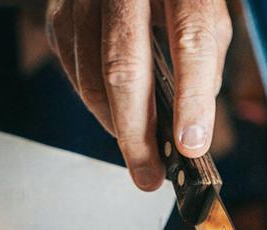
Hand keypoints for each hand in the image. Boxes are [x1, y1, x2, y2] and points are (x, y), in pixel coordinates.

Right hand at [46, 0, 231, 189]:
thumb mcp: (207, 15)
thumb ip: (205, 65)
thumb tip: (189, 128)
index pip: (189, 41)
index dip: (191, 99)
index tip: (190, 145)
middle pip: (124, 68)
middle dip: (137, 135)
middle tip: (149, 176)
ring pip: (92, 78)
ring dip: (116, 127)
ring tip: (139, 150)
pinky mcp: (59, 15)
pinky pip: (75, 74)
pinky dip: (98, 107)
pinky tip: (117, 114)